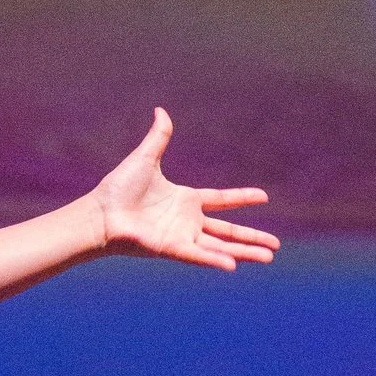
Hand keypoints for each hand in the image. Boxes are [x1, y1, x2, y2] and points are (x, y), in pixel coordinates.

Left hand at [93, 111, 273, 270]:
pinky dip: (215, 260)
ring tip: (268, 258)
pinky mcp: (171, 249)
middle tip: (275, 246)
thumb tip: (161, 111)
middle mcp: (187, 221)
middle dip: (251, 237)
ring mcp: (181, 237)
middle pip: (227, 231)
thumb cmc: (118, 189)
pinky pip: (198, 255)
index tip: (264, 197)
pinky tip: (233, 264)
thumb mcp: (144, 158)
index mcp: (185, 200)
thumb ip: (158, 137)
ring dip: (244, 252)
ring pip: (219, 247)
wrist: (100, 213)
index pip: (221, 201)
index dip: (242, 198)